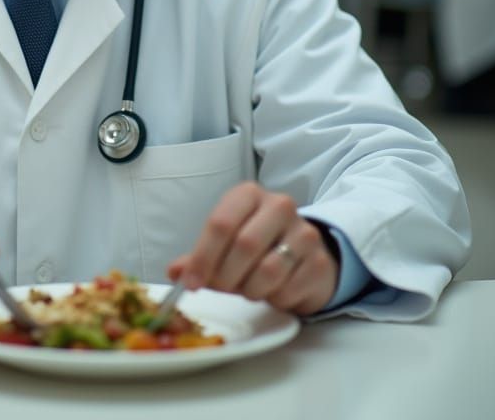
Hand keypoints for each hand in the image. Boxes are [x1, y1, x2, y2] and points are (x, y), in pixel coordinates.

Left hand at [167, 181, 338, 315]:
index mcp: (248, 195)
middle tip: (220, 288)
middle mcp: (279, 206)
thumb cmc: (258, 245)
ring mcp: (304, 232)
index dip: (203, 257)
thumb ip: (200, 256)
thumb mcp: (226, 243)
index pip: (221, 223)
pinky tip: (273, 290)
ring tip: (248, 287)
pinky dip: (274, 298)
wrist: (305, 254)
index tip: (190, 283)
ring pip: (268, 271)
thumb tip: (175, 273)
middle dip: (225, 276)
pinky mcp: (319, 262)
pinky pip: (288, 289)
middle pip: (244, 246)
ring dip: (250, 289)